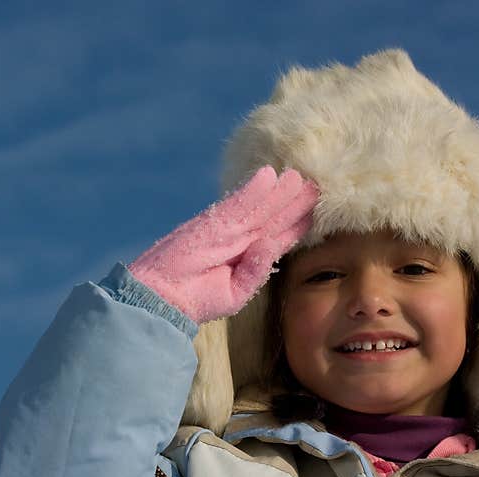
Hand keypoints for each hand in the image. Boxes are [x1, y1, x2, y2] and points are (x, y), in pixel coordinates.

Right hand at [127, 165, 317, 323]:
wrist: (162, 297)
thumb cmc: (196, 300)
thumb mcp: (236, 293)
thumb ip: (256, 272)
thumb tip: (271, 244)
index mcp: (246, 259)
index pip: (277, 238)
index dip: (295, 224)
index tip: (315, 211)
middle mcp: (238, 241)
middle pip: (271, 217)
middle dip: (293, 202)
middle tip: (315, 184)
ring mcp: (225, 229)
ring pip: (259, 207)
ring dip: (278, 191)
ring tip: (298, 175)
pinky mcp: (211, 222)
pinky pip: (236, 203)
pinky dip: (253, 189)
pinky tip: (269, 175)